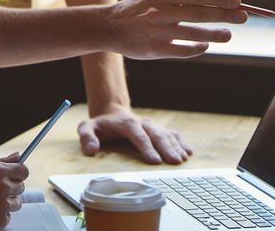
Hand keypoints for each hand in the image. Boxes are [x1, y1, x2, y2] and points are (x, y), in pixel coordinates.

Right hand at [0, 153, 28, 230]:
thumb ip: (0, 161)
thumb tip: (18, 155)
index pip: (23, 171)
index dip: (19, 173)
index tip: (15, 176)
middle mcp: (3, 187)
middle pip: (21, 187)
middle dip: (11, 188)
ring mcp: (3, 205)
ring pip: (16, 203)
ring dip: (7, 202)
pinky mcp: (1, 221)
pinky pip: (8, 216)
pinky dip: (0, 215)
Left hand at [77, 104, 191, 163]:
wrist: (112, 113)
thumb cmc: (100, 125)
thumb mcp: (88, 127)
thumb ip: (87, 136)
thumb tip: (91, 150)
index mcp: (126, 123)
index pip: (137, 134)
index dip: (147, 147)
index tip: (155, 161)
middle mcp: (142, 123)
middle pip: (156, 134)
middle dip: (166, 148)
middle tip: (175, 162)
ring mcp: (151, 125)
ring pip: (166, 133)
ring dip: (175, 146)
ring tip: (182, 159)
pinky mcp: (158, 128)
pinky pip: (172, 133)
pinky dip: (181, 142)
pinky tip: (188, 152)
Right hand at [98, 0, 246, 59]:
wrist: (108, 27)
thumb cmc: (135, 8)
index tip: (237, 1)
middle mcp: (161, 12)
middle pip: (199, 13)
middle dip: (224, 15)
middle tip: (244, 17)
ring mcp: (159, 32)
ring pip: (194, 34)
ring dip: (214, 34)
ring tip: (228, 34)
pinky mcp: (155, 49)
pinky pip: (182, 50)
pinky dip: (196, 48)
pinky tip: (205, 46)